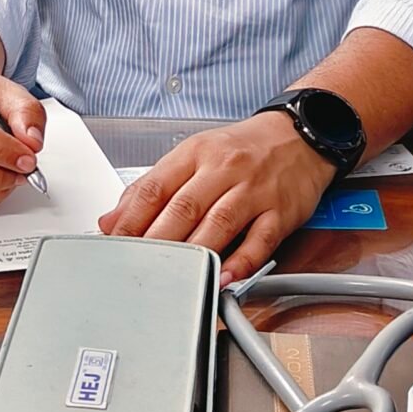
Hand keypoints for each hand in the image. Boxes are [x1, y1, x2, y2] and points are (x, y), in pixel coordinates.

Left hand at [97, 110, 332, 282]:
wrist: (300, 134)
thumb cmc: (243, 149)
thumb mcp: (195, 154)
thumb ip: (153, 187)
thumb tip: (112, 220)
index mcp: (196, 153)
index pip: (154, 187)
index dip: (129, 220)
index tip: (114, 245)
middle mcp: (223, 169)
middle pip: (183, 208)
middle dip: (156, 241)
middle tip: (137, 267)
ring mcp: (254, 190)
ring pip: (219, 223)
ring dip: (195, 253)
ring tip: (175, 277)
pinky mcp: (281, 211)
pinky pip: (260, 240)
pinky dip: (242, 261)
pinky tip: (225, 277)